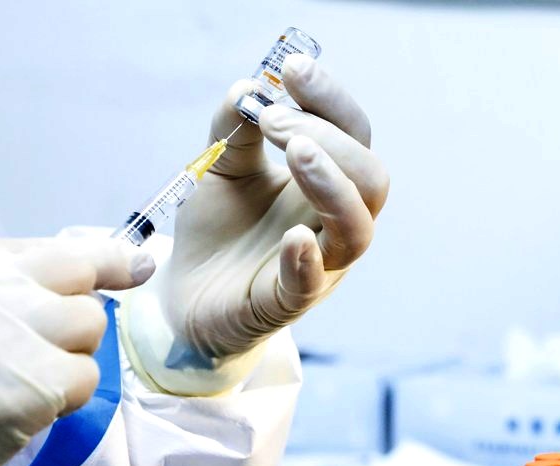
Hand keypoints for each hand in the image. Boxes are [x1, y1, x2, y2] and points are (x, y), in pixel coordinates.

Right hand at [0, 238, 153, 465]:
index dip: (103, 259)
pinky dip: (63, 401)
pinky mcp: (23, 387)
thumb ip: (7, 290)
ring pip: (89, 329)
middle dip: (75, 319)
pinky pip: (84, 379)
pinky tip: (18, 414)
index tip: (136, 266)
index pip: (57, 250)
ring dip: (68, 361)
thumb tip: (117, 271)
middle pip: (82, 283)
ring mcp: (4, 333)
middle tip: (45, 352)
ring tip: (17, 385)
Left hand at [126, 54, 387, 392]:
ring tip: (293, 150)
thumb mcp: (222, 167)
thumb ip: (235, 128)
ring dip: (331, 182)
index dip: (332, 100)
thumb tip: (249, 87)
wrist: (188, 293)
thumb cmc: (219, 230)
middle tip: (274, 118)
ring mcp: (318, 264)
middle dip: (331, 138)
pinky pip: (311, 283)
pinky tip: (292, 236)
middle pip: (372, 178)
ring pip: (357, 227)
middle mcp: (333, 222)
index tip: (291, 70)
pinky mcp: (286, 301)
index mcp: (326, 183)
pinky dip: (307, 258)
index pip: (354, 135)